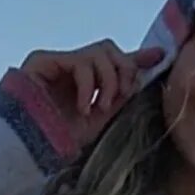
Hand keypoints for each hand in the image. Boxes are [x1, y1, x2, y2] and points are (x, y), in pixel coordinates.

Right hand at [21, 39, 164, 147]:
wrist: (33, 145)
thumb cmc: (66, 135)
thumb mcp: (104, 116)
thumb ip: (122, 94)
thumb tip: (145, 76)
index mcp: (90, 80)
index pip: (116, 60)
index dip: (138, 57)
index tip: (161, 56)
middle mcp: (74, 67)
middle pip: (110, 48)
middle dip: (125, 69)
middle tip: (124, 94)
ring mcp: (59, 62)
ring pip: (99, 52)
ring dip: (109, 80)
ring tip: (101, 106)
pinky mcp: (43, 60)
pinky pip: (80, 61)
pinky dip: (88, 85)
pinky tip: (84, 107)